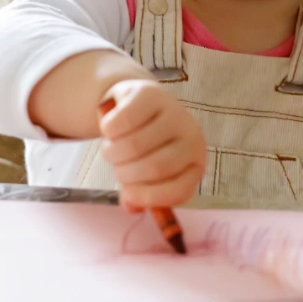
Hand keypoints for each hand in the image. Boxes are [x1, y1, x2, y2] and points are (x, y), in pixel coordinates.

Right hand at [99, 79, 205, 209]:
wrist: (139, 100)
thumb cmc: (146, 143)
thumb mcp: (148, 172)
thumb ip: (141, 193)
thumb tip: (132, 208)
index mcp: (195, 160)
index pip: (178, 190)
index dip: (149, 198)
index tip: (128, 195)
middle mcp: (191, 135)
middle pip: (154, 168)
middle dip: (126, 174)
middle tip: (117, 168)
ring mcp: (172, 111)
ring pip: (134, 146)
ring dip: (112, 153)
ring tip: (111, 150)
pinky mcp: (149, 93)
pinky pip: (121, 122)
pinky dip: (107, 131)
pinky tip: (110, 130)